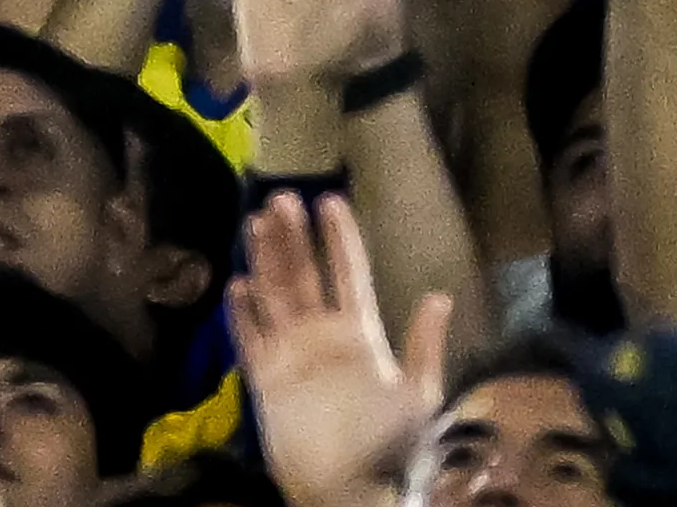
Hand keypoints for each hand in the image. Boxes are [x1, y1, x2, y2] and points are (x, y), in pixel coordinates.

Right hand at [231, 192, 452, 506]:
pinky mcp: (266, 378)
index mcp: (360, 334)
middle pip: (303, 275)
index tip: (330, 200)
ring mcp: (292, 354)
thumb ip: (423, 347)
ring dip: (265, 259)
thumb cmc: (390, 447)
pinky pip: (250, 337)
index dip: (339, 239)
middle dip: (293, 237)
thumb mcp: (419, 397)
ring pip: (274, 294)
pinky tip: (237, 286)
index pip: (348, 275)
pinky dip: (242, 313)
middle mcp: (322, 336)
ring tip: (256, 221)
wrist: (348, 491)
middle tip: (281, 198)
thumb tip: (439, 297)